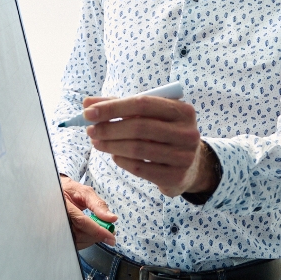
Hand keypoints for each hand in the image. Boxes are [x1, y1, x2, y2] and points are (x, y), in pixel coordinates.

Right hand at [59, 175, 116, 249]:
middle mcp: (58, 218)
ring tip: (101, 232)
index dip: (97, 230)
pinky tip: (91, 234)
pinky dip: (86, 241)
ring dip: (92, 239)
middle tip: (109, 233)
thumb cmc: (70, 191)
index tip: (111, 237)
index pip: (81, 221)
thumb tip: (112, 218)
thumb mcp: (85, 192)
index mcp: (64, 204)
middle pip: (79, 233)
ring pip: (77, 241)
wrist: (55, 194)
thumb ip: (98, 205)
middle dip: (97, 235)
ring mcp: (57, 228)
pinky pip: (74, 243)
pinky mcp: (60, 235)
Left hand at [83, 95, 218, 196]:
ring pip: (138, 149)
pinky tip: (114, 155)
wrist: (192, 165)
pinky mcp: (175, 176)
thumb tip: (88, 103)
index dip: (113, 107)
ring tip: (97, 142)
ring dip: (111, 145)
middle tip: (90, 131)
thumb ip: (120, 106)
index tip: (88, 112)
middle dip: (109, 128)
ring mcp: (184, 156)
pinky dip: (122, 160)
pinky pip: (140, 168)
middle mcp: (187, 132)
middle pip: (139, 127)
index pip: (142, 104)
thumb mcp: (149, 116)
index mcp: (182, 110)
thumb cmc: (164, 133)